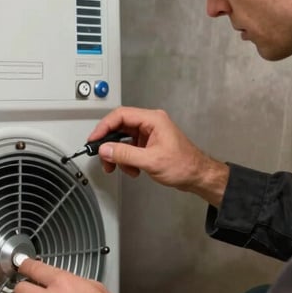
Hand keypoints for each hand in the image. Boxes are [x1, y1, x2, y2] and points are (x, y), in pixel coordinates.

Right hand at [86, 107, 229, 205]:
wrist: (198, 177)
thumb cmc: (184, 165)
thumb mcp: (151, 160)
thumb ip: (125, 154)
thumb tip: (105, 149)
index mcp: (152, 120)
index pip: (120, 115)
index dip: (104, 126)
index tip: (94, 139)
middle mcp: (150, 123)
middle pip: (120, 127)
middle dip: (110, 144)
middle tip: (103, 157)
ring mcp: (149, 134)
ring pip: (123, 139)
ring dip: (119, 155)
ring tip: (120, 168)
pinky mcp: (148, 144)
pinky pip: (130, 148)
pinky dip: (127, 160)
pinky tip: (133, 170)